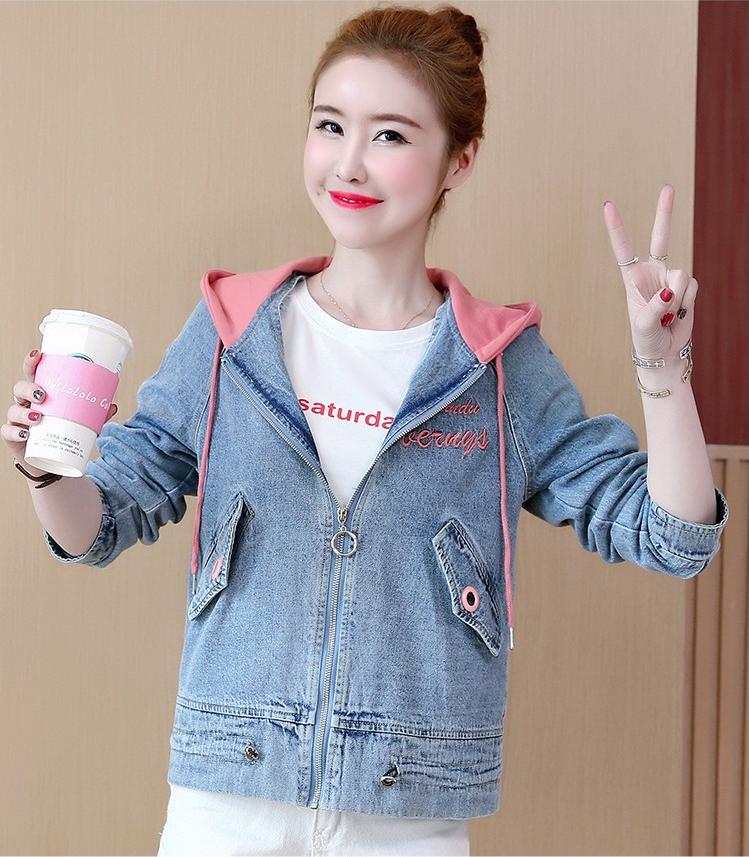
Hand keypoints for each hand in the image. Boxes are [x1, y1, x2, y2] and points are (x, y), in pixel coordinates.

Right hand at [2, 349, 118, 468]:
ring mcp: (17, 420)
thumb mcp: (81, 423)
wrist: (51, 461)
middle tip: (43, 395)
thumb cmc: (63, 433)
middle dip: (29, 389)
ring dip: (24, 413)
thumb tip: (113, 406)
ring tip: (39, 418)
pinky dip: (16, 433)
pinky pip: (8, 432)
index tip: (38, 354)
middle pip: (20, 389)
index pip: (33, 374)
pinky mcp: (12, 437)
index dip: (31, 362)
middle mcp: (26, 404)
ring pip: (13, 410)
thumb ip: (95, 415)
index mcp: (41, 394)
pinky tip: (26, 435)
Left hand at [603, 184, 696, 360]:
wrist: (664, 352)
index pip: (624, 249)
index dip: (617, 228)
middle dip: (664, 213)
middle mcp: (652, 274)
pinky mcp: (688, 288)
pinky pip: (692, 287)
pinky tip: (678, 314)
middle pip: (661, 238)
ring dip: (675, 300)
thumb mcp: (643, 324)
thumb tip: (672, 289)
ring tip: (667, 316)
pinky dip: (686, 303)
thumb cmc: (645, 339)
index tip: (608, 206)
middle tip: (668, 188)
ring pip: (680, 275)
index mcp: (633, 279)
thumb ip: (656, 305)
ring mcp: (671, 279)